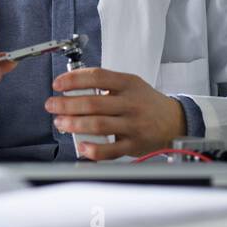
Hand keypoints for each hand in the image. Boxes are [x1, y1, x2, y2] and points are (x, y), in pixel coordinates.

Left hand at [45, 67, 187, 159]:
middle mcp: (131, 103)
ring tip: (61, 122)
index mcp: (128, 84)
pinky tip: (81, 146)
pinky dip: (93, 149)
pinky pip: (110, 150)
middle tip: (52, 105)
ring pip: (98, 125)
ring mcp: (133, 125)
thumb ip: (106, 84)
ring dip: (74, 124)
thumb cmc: (147, 103)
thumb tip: (72, 88)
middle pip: (93, 103)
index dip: (73, 79)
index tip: (58, 84)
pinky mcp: (134, 144)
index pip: (97, 77)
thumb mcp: (131, 85)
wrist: (175, 121)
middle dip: (66, 104)